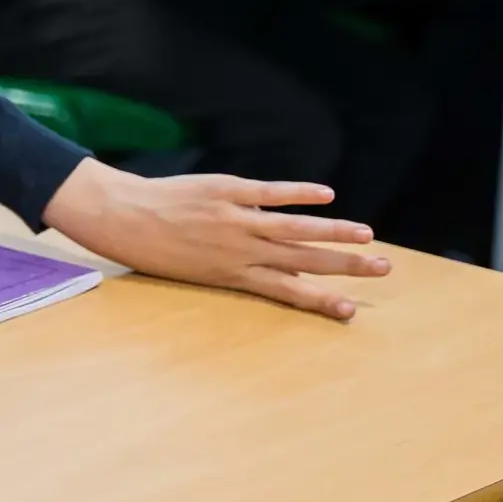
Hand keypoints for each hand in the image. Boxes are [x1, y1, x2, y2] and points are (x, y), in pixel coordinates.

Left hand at [41, 158, 387, 320]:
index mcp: (233, 275)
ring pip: (295, 229)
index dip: (322, 301)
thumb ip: (230, 267)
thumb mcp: (192, 272)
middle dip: (345, 267)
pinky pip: (270, 193)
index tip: (353, 310)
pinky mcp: (226, 191)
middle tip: (383, 269)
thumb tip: (262, 262)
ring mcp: (235, 220)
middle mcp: (240, 251)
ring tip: (368, 236)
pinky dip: (299, 193)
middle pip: (303, 261)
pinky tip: (326, 194)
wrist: (119, 218)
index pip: (288, 291)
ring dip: (335, 232)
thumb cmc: (151, 250)